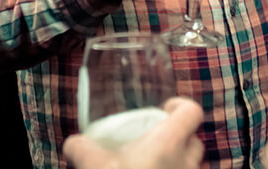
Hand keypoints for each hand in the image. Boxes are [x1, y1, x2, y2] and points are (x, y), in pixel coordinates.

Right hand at [63, 98, 204, 168]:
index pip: (192, 112)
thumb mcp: (94, 165)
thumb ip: (82, 149)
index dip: (180, 106)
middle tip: (155, 141)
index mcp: (169, 142)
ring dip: (178, 163)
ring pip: (192, 166)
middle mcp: (187, 163)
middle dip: (179, 138)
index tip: (164, 109)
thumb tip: (73, 143)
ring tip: (153, 166)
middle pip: (195, 141)